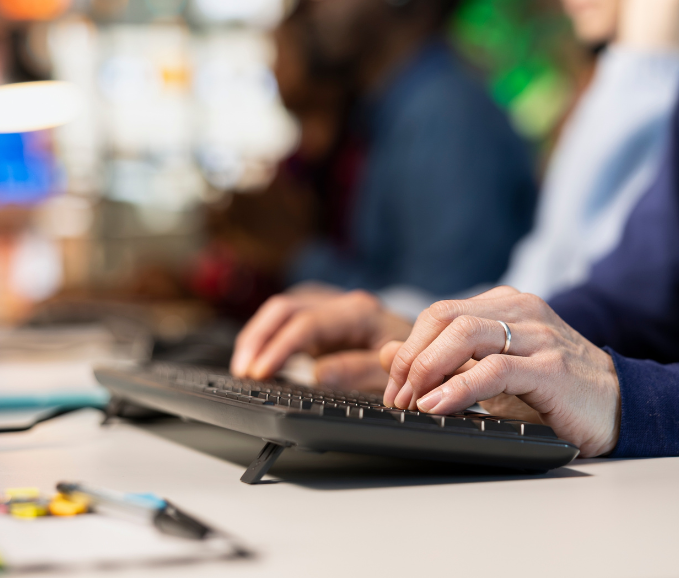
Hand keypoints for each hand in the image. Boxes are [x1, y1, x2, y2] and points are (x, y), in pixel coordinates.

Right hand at [231, 286, 412, 388]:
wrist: (435, 349)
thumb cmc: (416, 361)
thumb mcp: (394, 372)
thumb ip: (359, 372)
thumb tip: (317, 375)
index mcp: (359, 311)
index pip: (306, 323)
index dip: (278, 348)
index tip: (259, 373)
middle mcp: (342, 303)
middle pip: (285, 308)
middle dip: (258, 338)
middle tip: (244, 371)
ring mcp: (331, 309)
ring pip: (282, 310)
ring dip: (258, 335)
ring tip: (244, 368)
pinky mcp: (324, 321)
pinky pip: (288, 320)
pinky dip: (268, 337)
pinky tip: (258, 359)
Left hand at [378, 286, 620, 456]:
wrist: (622, 407)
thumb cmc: (557, 393)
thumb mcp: (493, 374)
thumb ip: (444, 362)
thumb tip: (386, 355)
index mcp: (506, 306)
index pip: (440, 313)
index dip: (408, 348)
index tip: (394, 386)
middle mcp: (521, 311)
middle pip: (445, 317)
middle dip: (411, 358)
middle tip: (397, 396)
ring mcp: (538, 336)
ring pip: (465, 334)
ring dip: (427, 369)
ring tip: (412, 401)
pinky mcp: (552, 368)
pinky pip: (495, 370)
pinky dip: (459, 387)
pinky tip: (438, 405)